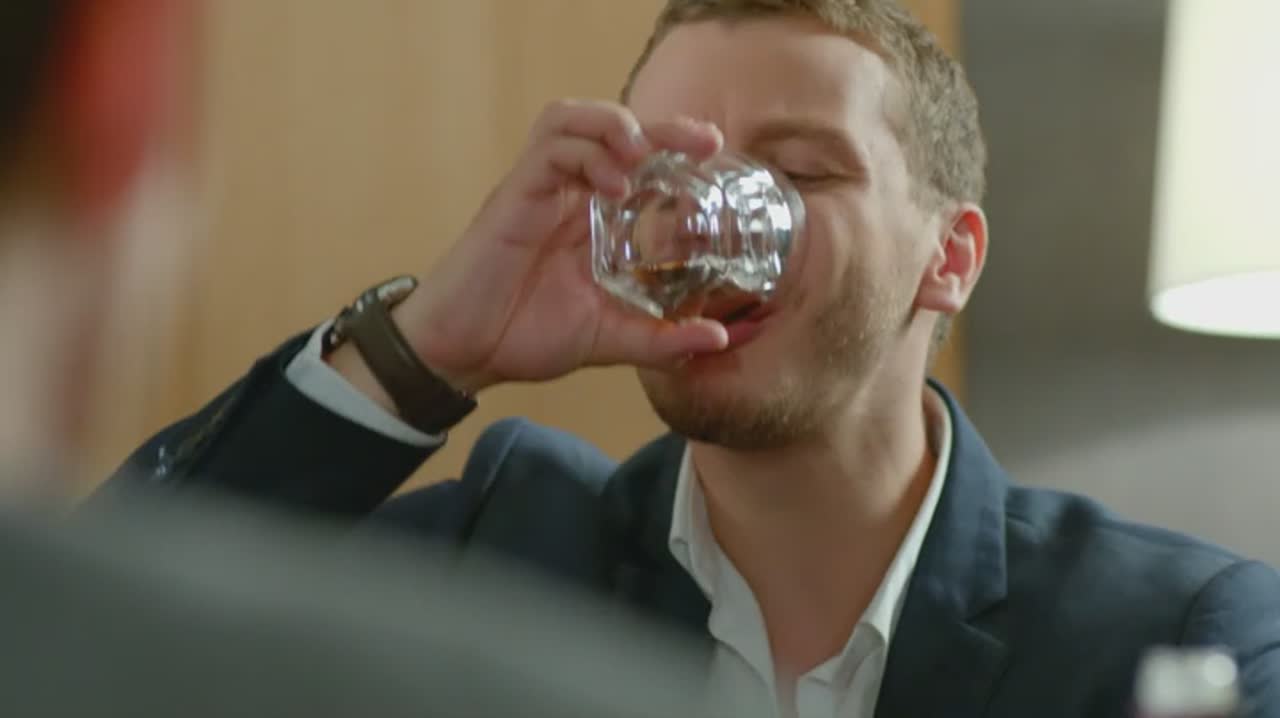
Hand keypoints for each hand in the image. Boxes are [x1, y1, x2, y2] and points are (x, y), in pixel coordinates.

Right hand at [390, 100, 727, 393]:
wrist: (463, 353)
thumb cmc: (524, 336)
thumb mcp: (609, 339)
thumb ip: (661, 339)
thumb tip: (719, 339)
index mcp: (590, 218)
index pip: (636, 161)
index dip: (675, 147)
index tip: (715, 153)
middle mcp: (566, 194)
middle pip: (613, 130)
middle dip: (661, 127)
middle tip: (704, 142)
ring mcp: (538, 190)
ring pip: (572, 119)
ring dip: (614, 125)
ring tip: (644, 154)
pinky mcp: (513, 195)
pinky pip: (549, 148)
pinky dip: (584, 153)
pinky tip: (613, 184)